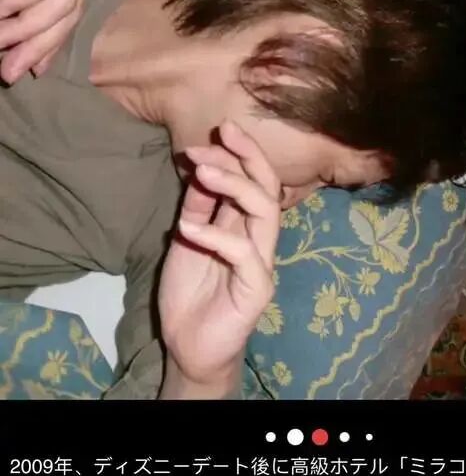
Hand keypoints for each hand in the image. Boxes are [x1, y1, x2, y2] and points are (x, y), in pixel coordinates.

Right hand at [0, 0, 95, 82]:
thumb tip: (12, 4)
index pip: (67, 6)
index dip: (48, 40)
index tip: (29, 68)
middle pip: (69, 11)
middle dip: (39, 47)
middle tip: (13, 75)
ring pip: (62, 2)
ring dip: (28, 32)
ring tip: (2, 54)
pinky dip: (23, 2)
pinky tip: (1, 18)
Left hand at [158, 121, 281, 398]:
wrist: (188, 344)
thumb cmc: (191, 292)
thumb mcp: (188, 239)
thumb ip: (197, 207)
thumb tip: (200, 167)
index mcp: (244, 225)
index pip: (255, 181)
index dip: (242, 153)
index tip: (218, 130)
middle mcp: (259, 240)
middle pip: (269, 189)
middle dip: (248, 157)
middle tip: (222, 132)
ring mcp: (262, 263)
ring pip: (266, 214)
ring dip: (236, 187)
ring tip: (204, 171)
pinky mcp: (257, 288)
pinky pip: (244, 255)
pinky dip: (215, 236)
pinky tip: (186, 228)